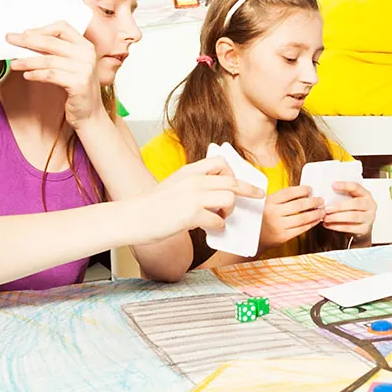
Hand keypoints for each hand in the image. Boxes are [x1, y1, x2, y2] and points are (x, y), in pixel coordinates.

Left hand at [7, 22, 102, 127]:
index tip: (24, 33)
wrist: (89, 113)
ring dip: (27, 61)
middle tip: (9, 40)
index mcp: (85, 46)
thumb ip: (56, 52)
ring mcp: (85, 69)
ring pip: (49, 60)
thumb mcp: (69, 66)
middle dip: (27, 41)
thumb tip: (26, 40)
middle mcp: (87, 55)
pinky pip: (51, 75)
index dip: (42, 29)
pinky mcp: (80, 83)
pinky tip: (26, 75)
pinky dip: (36, 74)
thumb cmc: (75, 88)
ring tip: (13, 64)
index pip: (62, 27)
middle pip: (52, 42)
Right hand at [137, 156, 265, 243]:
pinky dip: (219, 226)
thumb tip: (214, 192)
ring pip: (229, 199)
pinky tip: (212, 228)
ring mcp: (193, 197)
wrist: (132, 217)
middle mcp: (194, 180)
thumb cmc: (152, 205)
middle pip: (232, 181)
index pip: (220, 163)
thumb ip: (193, 184)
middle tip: (259, 196)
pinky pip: (218, 220)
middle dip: (249, 190)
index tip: (239, 181)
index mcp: (189, 171)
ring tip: (221, 217)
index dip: (233, 172)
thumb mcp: (175, 184)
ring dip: (230, 211)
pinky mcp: (191, 215)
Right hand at [259, 185, 325, 250]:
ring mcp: (278, 226)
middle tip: (320, 200)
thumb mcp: (266, 204)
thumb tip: (303, 192)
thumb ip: (281, 198)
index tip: (310, 189)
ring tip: (322, 210)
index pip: (290, 192)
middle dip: (313, 201)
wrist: (252, 238)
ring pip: (303, 218)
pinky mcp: (283, 236)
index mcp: (269, 202)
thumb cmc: (261, 218)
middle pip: (299, 205)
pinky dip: (311, 224)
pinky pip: (301, 229)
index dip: (302, 190)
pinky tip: (316, 220)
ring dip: (315, 213)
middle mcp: (273, 213)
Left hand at [322, 181, 375, 240]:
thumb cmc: (355, 210)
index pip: (356, 187)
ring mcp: (369, 218)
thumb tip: (326, 192)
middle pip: (355, 204)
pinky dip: (337, 227)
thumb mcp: (352, 200)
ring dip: (337, 217)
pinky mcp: (365, 229)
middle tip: (326, 208)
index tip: (333, 185)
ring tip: (326, 218)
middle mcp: (370, 205)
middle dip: (339, 206)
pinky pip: (350, 228)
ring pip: (353, 217)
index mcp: (366, 194)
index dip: (345, 185)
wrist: (362, 227)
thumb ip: (343, 195)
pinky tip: (328, 225)